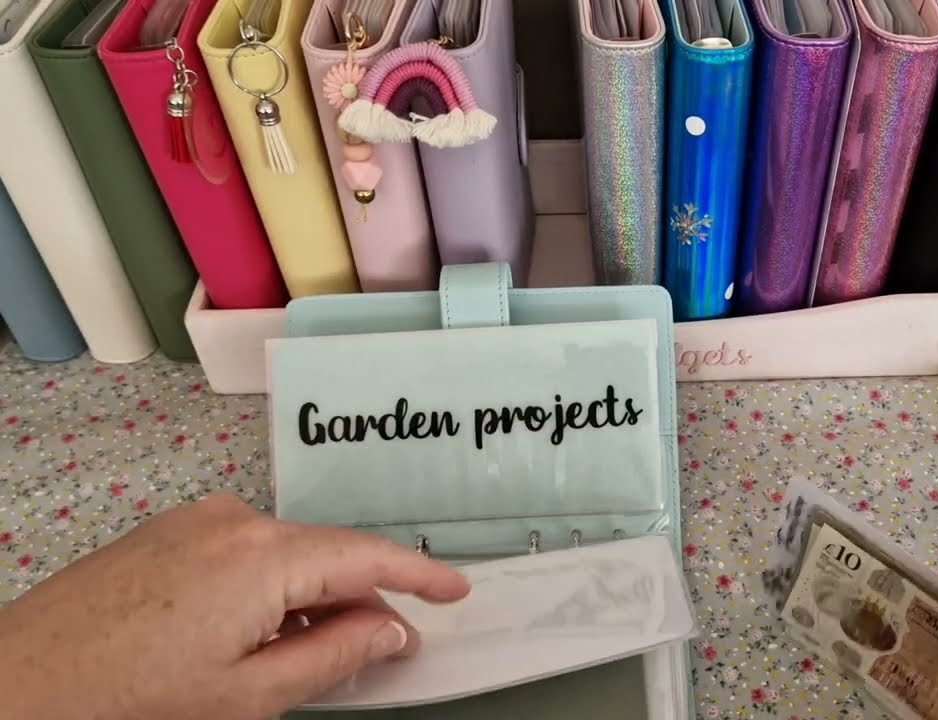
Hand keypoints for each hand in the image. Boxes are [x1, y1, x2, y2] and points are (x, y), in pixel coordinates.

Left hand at [0, 493, 469, 719]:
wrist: (13, 686)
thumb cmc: (121, 701)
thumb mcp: (245, 697)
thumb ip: (333, 658)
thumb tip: (390, 631)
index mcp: (262, 557)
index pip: (366, 556)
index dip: (420, 575)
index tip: (457, 590)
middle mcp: (234, 522)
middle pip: (327, 554)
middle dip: (363, 598)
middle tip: (389, 646)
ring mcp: (196, 524)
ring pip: (286, 555)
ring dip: (313, 599)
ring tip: (317, 654)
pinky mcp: (168, 535)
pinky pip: (246, 553)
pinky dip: (272, 589)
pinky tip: (264, 634)